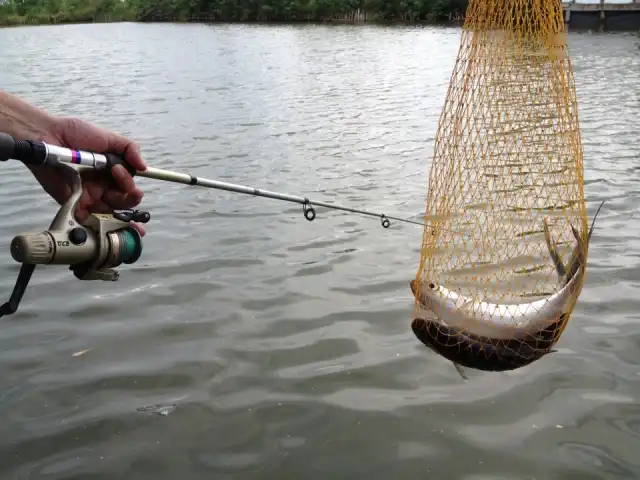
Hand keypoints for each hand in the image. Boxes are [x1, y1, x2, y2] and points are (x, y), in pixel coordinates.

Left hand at [28, 117, 147, 235]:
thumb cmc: (74, 134)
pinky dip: (98, 222)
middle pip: (124, 202)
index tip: (119, 171)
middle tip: (120, 181)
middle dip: (128, 196)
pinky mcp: (74, 204)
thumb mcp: (108, 137)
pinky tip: (104, 218)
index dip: (131, 186)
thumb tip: (144, 167)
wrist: (46, 136)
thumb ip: (129, 149)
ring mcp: (89, 197)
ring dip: (116, 207)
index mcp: (111, 173)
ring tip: (108, 192)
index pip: (129, 187)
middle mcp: (102, 187)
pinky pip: (89, 219)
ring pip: (111, 212)